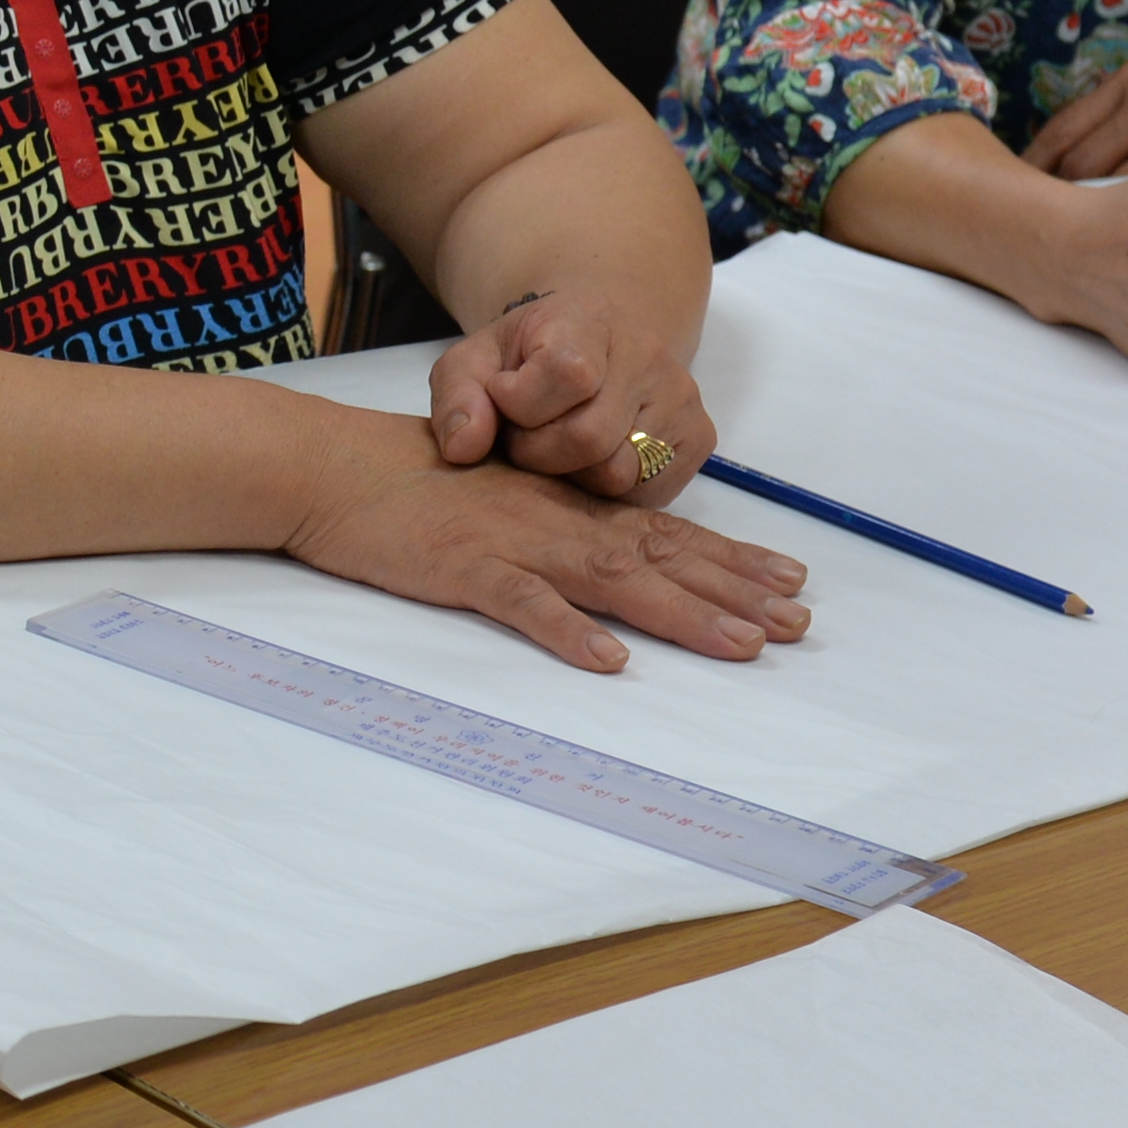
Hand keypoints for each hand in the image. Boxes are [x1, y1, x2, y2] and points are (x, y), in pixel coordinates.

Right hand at [278, 428, 812, 674]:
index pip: (663, 532)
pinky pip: (522, 603)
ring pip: (613, 579)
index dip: (730, 558)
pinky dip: (566, 630)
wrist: (329, 467)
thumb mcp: (493, 500)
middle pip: (659, 557)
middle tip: (798, 623)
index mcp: (563, 509)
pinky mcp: (462, 567)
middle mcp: (553, 522)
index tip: (789, 581)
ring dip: (682, 613)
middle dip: (735, 590)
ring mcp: (511, 543)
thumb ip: (547, 530)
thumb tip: (603, 567)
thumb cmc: (406, 485)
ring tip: (742, 646)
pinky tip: (607, 660)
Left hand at [425, 289, 713, 498]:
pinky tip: (593, 460)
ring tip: (560, 447)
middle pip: (590, 439)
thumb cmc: (527, 354)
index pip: (568, 374)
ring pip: (621, 474)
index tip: (506, 396)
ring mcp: (681, 398)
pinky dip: (612, 490)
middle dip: (541, 452)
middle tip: (528, 434)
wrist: (593, 335)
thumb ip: (457, 397)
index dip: (522, 403)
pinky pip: (650, 492)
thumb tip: (464, 449)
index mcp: (589, 322)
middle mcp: (648, 355)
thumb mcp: (475, 361)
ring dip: (576, 476)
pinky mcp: (700, 438)